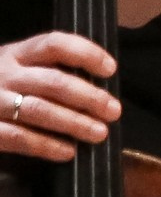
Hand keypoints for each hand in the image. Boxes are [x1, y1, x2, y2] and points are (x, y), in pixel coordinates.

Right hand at [0, 31, 116, 161]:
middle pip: (53, 82)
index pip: (55, 44)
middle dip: (89, 97)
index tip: (110, 69)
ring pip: (39, 110)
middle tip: (114, 111)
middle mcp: (4, 73)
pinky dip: (46, 145)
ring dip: (74, 123)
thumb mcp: (16, 67)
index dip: (86, 53)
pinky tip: (68, 152)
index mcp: (16, 53)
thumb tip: (98, 86)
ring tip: (99, 133)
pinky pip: (18, 137)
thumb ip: (47, 70)